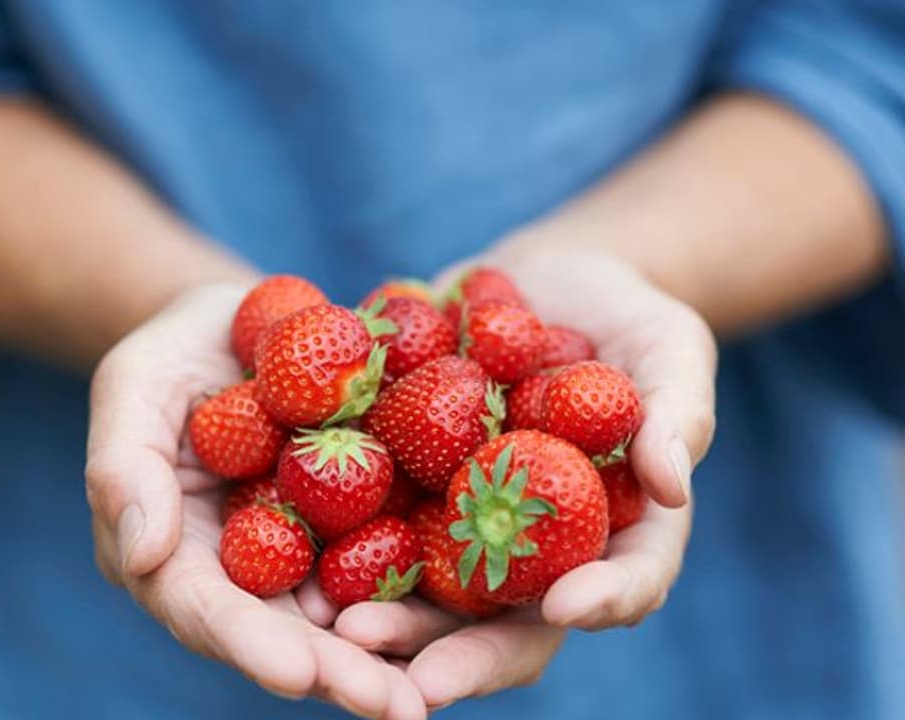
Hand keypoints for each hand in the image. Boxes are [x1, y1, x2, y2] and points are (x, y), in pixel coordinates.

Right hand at [85, 283, 427, 719]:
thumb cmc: (171, 355)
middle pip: (289, 633)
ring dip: (394, 654)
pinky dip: (432, 589)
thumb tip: (142, 557)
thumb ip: (123, 469)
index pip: (206, 610)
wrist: (244, 323)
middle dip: (339, 673)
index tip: (298, 673)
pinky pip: (398, 558)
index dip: (251, 643)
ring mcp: (310, 551)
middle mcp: (248, 571)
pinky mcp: (364, 520)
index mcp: (178, 556)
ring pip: (351, 614)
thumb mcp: (132, 389)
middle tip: (394, 709)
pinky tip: (482, 611)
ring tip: (438, 692)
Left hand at [333, 243, 716, 709]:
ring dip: (389, 620)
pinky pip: (370, 524)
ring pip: (428, 591)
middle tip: (417, 677)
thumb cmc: (627, 316)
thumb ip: (681, 412)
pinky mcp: (407, 485)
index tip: (566, 607)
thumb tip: (673, 485)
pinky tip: (292, 556)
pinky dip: (335, 547)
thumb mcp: (669, 348)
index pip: (621, 583)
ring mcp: (464, 522)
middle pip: (506, 618)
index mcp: (611, 531)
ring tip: (341, 630)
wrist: (538, 282)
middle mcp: (533, 547)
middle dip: (463, 651)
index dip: (601, 601)